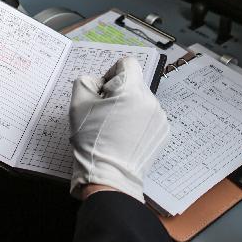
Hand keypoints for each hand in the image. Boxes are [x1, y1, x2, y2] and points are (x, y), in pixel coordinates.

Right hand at [68, 57, 168, 201]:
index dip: (111, 73)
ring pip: (142, 101)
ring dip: (129, 108)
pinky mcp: (163, 133)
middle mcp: (151, 101)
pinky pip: (149, 118)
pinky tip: (125, 138)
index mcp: (132, 90)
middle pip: (134, 84)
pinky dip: (138, 123)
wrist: (108, 177)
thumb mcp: (78, 104)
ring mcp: (160, 118)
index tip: (103, 92)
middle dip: (119, 93)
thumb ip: (86, 81)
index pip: (127, 63)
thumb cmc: (92, 141)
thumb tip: (98, 82)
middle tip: (104, 114)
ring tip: (114, 129)